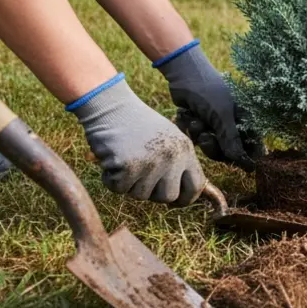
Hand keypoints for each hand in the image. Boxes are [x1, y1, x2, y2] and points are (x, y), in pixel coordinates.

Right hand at [70, 77, 205, 204]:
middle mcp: (173, 158)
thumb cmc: (136, 124)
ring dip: (129, 183)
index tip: (174, 201)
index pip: (196, 186)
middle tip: (139, 175)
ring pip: (141, 195)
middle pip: (168, 197)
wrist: (110, 106)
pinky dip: (110, 179)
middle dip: (152, 192)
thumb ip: (178, 163)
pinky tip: (111, 160)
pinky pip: (119, 189)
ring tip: (125, 159)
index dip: (185, 198)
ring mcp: (152, 163)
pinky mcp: (129, 166)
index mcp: (185, 150)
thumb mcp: (168, 139)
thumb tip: (188, 195)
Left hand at [156, 43, 262, 171]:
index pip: (253, 147)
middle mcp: (232, 124)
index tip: (241, 168)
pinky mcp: (200, 122)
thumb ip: (231, 140)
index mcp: (245, 120)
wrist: (182, 72)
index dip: (247, 159)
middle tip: (206, 138)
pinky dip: (189, 128)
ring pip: (209, 146)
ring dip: (199, 135)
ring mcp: (215, 124)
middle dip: (214, 146)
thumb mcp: (221, 115)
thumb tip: (243, 162)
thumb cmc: (207, 90)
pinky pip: (195, 137)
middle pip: (228, 152)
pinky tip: (187, 115)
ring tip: (195, 119)